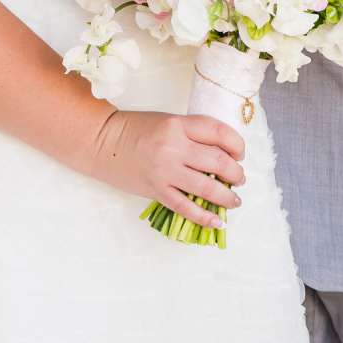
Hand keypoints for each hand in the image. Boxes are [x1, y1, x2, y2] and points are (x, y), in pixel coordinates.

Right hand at [88, 110, 244, 228]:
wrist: (102, 142)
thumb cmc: (135, 130)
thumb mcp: (167, 121)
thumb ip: (192, 134)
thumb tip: (223, 155)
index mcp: (178, 125)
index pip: (219, 132)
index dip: (236, 145)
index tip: (240, 154)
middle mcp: (174, 147)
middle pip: (218, 161)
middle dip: (235, 173)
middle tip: (239, 178)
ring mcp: (165, 171)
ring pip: (207, 187)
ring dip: (227, 196)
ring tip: (234, 200)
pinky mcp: (156, 190)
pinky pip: (185, 207)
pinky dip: (204, 217)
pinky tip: (216, 221)